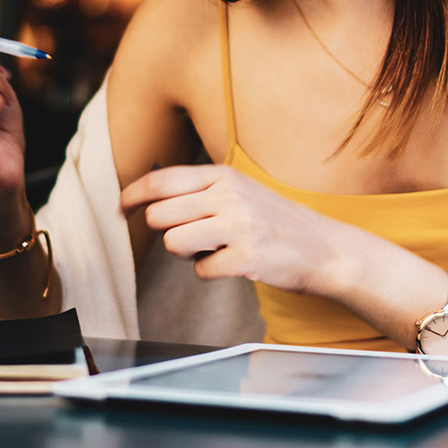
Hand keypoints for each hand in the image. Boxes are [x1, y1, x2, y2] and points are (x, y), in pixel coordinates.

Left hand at [119, 164, 352, 294]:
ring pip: (173, 242)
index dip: (133, 195)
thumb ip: (200, 191)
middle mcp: (230, 196)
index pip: (162, 180)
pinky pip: (200, 270)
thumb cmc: (277, 222)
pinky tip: (231, 264)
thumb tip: (148, 198)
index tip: (122, 208)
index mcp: (225, 175)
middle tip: (187, 235)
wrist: (325, 249)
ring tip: (210, 248)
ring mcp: (239, 226)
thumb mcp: (241, 192)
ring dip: (184, 252)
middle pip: (160, 214)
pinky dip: (209, 272)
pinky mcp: (246, 258)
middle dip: (164, 230)